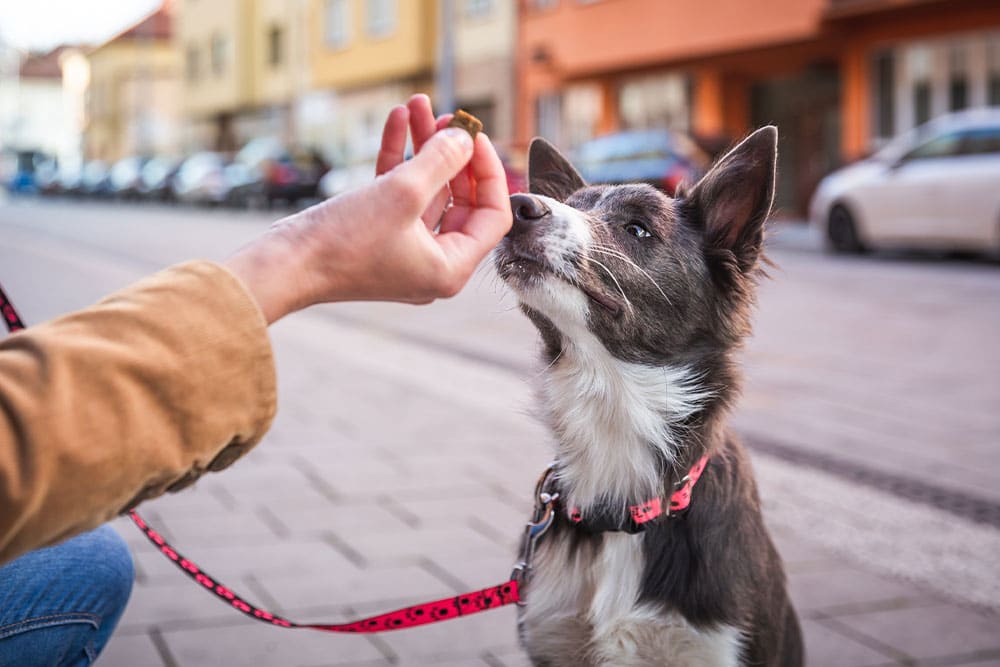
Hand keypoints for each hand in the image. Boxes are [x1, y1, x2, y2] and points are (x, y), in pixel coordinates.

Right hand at [225, 95, 511, 323]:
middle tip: (448, 118)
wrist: (283, 266)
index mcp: (450, 269)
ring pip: (427, 191)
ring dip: (424, 148)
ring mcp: (405, 251)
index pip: (492, 217)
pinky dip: (398, 160)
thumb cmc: (343, 244)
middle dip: (453, 153)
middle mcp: (432, 264)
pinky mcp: (379, 237)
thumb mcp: (402, 193)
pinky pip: (398, 195)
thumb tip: (465, 138)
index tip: (475, 137)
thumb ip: (441, 161)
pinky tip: (396, 121)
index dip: (489, 173)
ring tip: (417, 106)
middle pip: (461, 201)